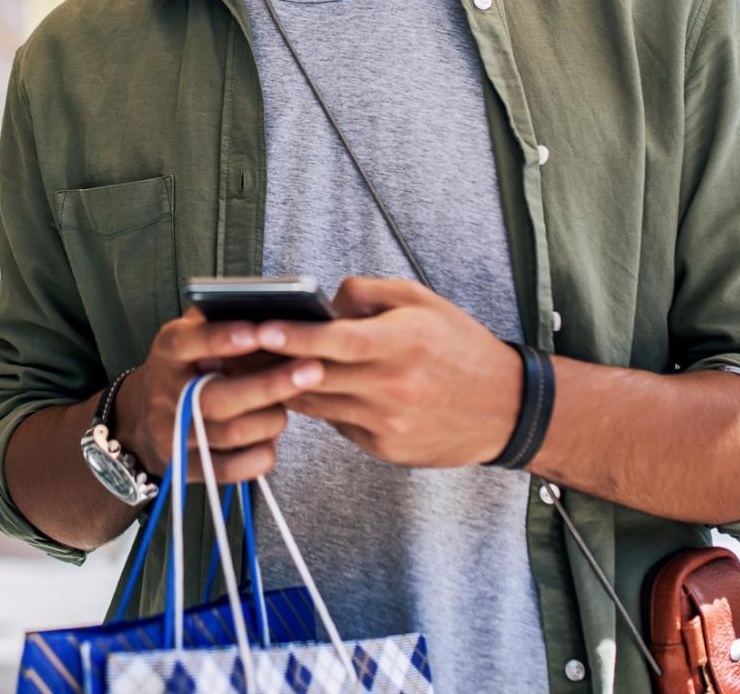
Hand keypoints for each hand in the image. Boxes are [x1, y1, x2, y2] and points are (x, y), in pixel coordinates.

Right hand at [116, 307, 324, 483]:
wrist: (143, 418)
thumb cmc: (187, 365)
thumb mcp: (192, 333)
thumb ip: (223, 318)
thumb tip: (276, 308)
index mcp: (167, 353)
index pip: (187, 343)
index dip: (222, 339)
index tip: (260, 331)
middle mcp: (165, 394)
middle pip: (216, 397)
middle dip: (269, 385)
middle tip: (312, 370)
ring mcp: (172, 435)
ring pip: (229, 433)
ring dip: (270, 419)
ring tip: (292, 404)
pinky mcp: (185, 468)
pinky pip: (229, 470)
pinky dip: (259, 456)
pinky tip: (272, 438)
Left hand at [262, 277, 522, 468]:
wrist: (505, 409)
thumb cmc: (460, 347)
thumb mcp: (422, 301)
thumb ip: (368, 293)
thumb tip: (323, 302)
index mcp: (402, 344)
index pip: (335, 340)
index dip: (294, 335)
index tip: (259, 327)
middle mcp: (392, 387)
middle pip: (315, 376)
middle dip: (271, 363)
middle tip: (234, 347)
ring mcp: (386, 423)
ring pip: (316, 404)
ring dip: (285, 387)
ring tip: (253, 368)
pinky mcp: (383, 448)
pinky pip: (337, 423)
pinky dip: (321, 405)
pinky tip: (305, 390)